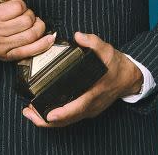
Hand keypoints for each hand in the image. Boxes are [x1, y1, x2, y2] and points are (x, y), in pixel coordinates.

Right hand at [0, 0, 55, 61]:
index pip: (18, 7)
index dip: (21, 5)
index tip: (16, 7)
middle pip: (26, 22)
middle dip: (30, 16)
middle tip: (25, 15)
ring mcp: (0, 46)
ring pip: (30, 36)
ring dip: (38, 27)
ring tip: (34, 23)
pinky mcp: (7, 56)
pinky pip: (29, 51)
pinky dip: (43, 45)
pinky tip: (49, 38)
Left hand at [22, 31, 142, 127]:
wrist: (128, 78)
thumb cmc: (116, 65)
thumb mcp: (107, 50)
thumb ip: (93, 42)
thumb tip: (78, 36)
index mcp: (95, 92)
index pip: (78, 107)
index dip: (63, 113)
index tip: (49, 115)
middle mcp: (91, 105)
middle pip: (67, 120)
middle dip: (46, 120)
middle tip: (28, 112)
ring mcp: (89, 110)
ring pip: (67, 121)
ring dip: (47, 121)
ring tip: (29, 113)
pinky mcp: (86, 110)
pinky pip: (69, 118)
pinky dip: (55, 118)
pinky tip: (42, 111)